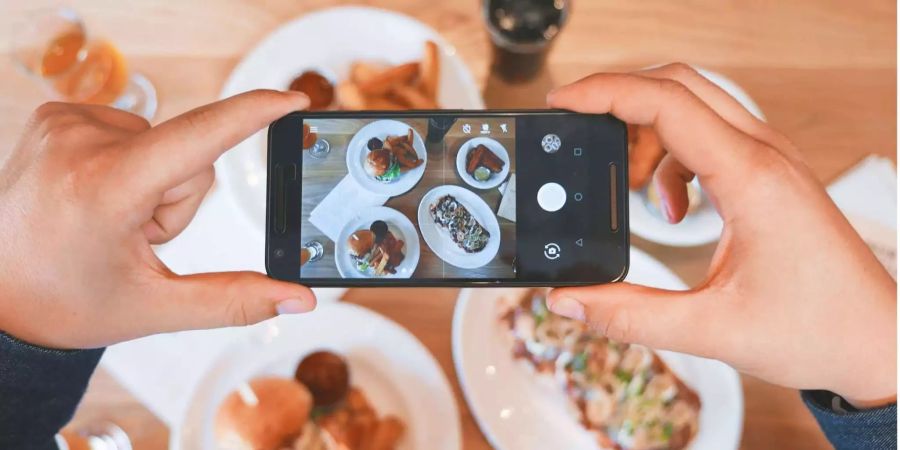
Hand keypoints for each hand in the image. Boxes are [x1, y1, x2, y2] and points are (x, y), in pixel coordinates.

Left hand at [0, 90, 316, 348]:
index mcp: (105, 189)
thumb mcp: (155, 308)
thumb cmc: (66, 303)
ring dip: (153, 183)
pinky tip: (95, 196)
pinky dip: (128, 165)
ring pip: (162, 143)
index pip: (199, 138)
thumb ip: (235, 300)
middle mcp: (80, 143)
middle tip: (134, 236)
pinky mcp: (57, 116)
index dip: (253, 115)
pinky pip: (131, 131)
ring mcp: (63, 124)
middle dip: (178, 198)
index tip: (293, 99)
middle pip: (188, 155)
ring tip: (109, 219)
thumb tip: (298, 300)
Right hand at [546, 64, 896, 407]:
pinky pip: (708, 137)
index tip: (564, 103)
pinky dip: (672, 158)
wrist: (877, 342)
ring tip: (628, 187)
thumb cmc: (819, 330)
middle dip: (619, 101)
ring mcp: (771, 161)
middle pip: (678, 86)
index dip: (606, 93)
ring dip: (646, 134)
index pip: (667, 103)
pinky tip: (672, 207)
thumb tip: (570, 299)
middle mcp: (764, 156)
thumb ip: (630, 316)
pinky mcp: (770, 175)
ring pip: (693, 107)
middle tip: (580, 132)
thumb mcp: (711, 329)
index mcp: (751, 179)